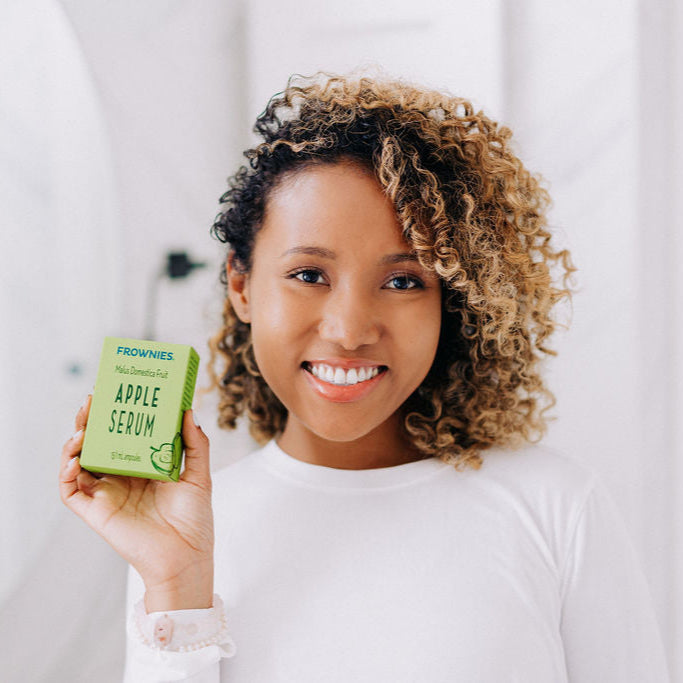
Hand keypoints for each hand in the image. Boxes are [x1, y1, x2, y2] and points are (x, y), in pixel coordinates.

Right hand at [59, 396, 214, 610]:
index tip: (115, 392)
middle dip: (90, 421)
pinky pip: (71, 491)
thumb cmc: (194, 519)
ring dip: (74, 443)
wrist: (186, 556)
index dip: (115, 415)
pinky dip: (67, 473)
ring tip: (83, 427)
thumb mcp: (198, 474)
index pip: (123, 435)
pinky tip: (75, 459)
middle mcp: (121, 477)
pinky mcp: (96, 512)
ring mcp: (107, 494)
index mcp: (143, 466)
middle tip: (91, 401)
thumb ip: (195, 443)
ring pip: (79, 463)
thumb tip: (188, 411)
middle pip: (97, 444)